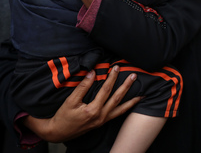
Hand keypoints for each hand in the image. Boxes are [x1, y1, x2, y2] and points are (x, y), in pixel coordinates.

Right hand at [23, 66, 139, 142]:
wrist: (58, 132)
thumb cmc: (63, 116)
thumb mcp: (70, 101)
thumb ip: (82, 87)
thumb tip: (92, 73)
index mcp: (93, 110)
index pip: (106, 90)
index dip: (112, 78)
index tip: (116, 68)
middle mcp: (101, 116)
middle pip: (117, 98)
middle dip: (126, 86)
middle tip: (134, 75)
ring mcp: (103, 120)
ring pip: (121, 109)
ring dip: (132, 100)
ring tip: (142, 94)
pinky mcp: (102, 122)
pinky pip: (117, 114)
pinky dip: (126, 108)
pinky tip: (131, 104)